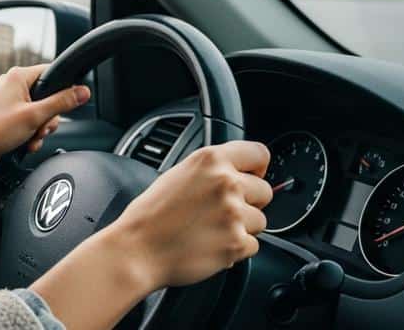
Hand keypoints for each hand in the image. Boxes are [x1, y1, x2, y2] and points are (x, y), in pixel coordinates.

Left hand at [0, 64, 90, 172]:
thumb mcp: (35, 116)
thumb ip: (62, 102)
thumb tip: (82, 92)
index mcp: (18, 77)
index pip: (51, 72)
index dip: (63, 88)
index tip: (69, 101)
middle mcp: (13, 85)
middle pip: (49, 96)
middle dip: (48, 117)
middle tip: (41, 126)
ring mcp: (11, 101)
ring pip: (41, 112)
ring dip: (41, 128)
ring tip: (32, 137)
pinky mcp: (9, 115)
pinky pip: (30, 121)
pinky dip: (32, 133)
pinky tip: (27, 142)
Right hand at [107, 140, 272, 289]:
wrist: (138, 249)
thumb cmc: (151, 215)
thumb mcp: (178, 174)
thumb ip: (211, 170)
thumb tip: (237, 174)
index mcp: (210, 160)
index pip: (259, 153)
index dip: (257, 168)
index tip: (252, 176)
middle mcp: (226, 182)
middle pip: (264, 191)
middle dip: (249, 202)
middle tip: (222, 211)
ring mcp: (233, 213)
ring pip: (260, 220)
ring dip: (242, 227)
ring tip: (211, 229)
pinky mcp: (237, 242)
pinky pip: (252, 245)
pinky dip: (236, 248)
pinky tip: (211, 244)